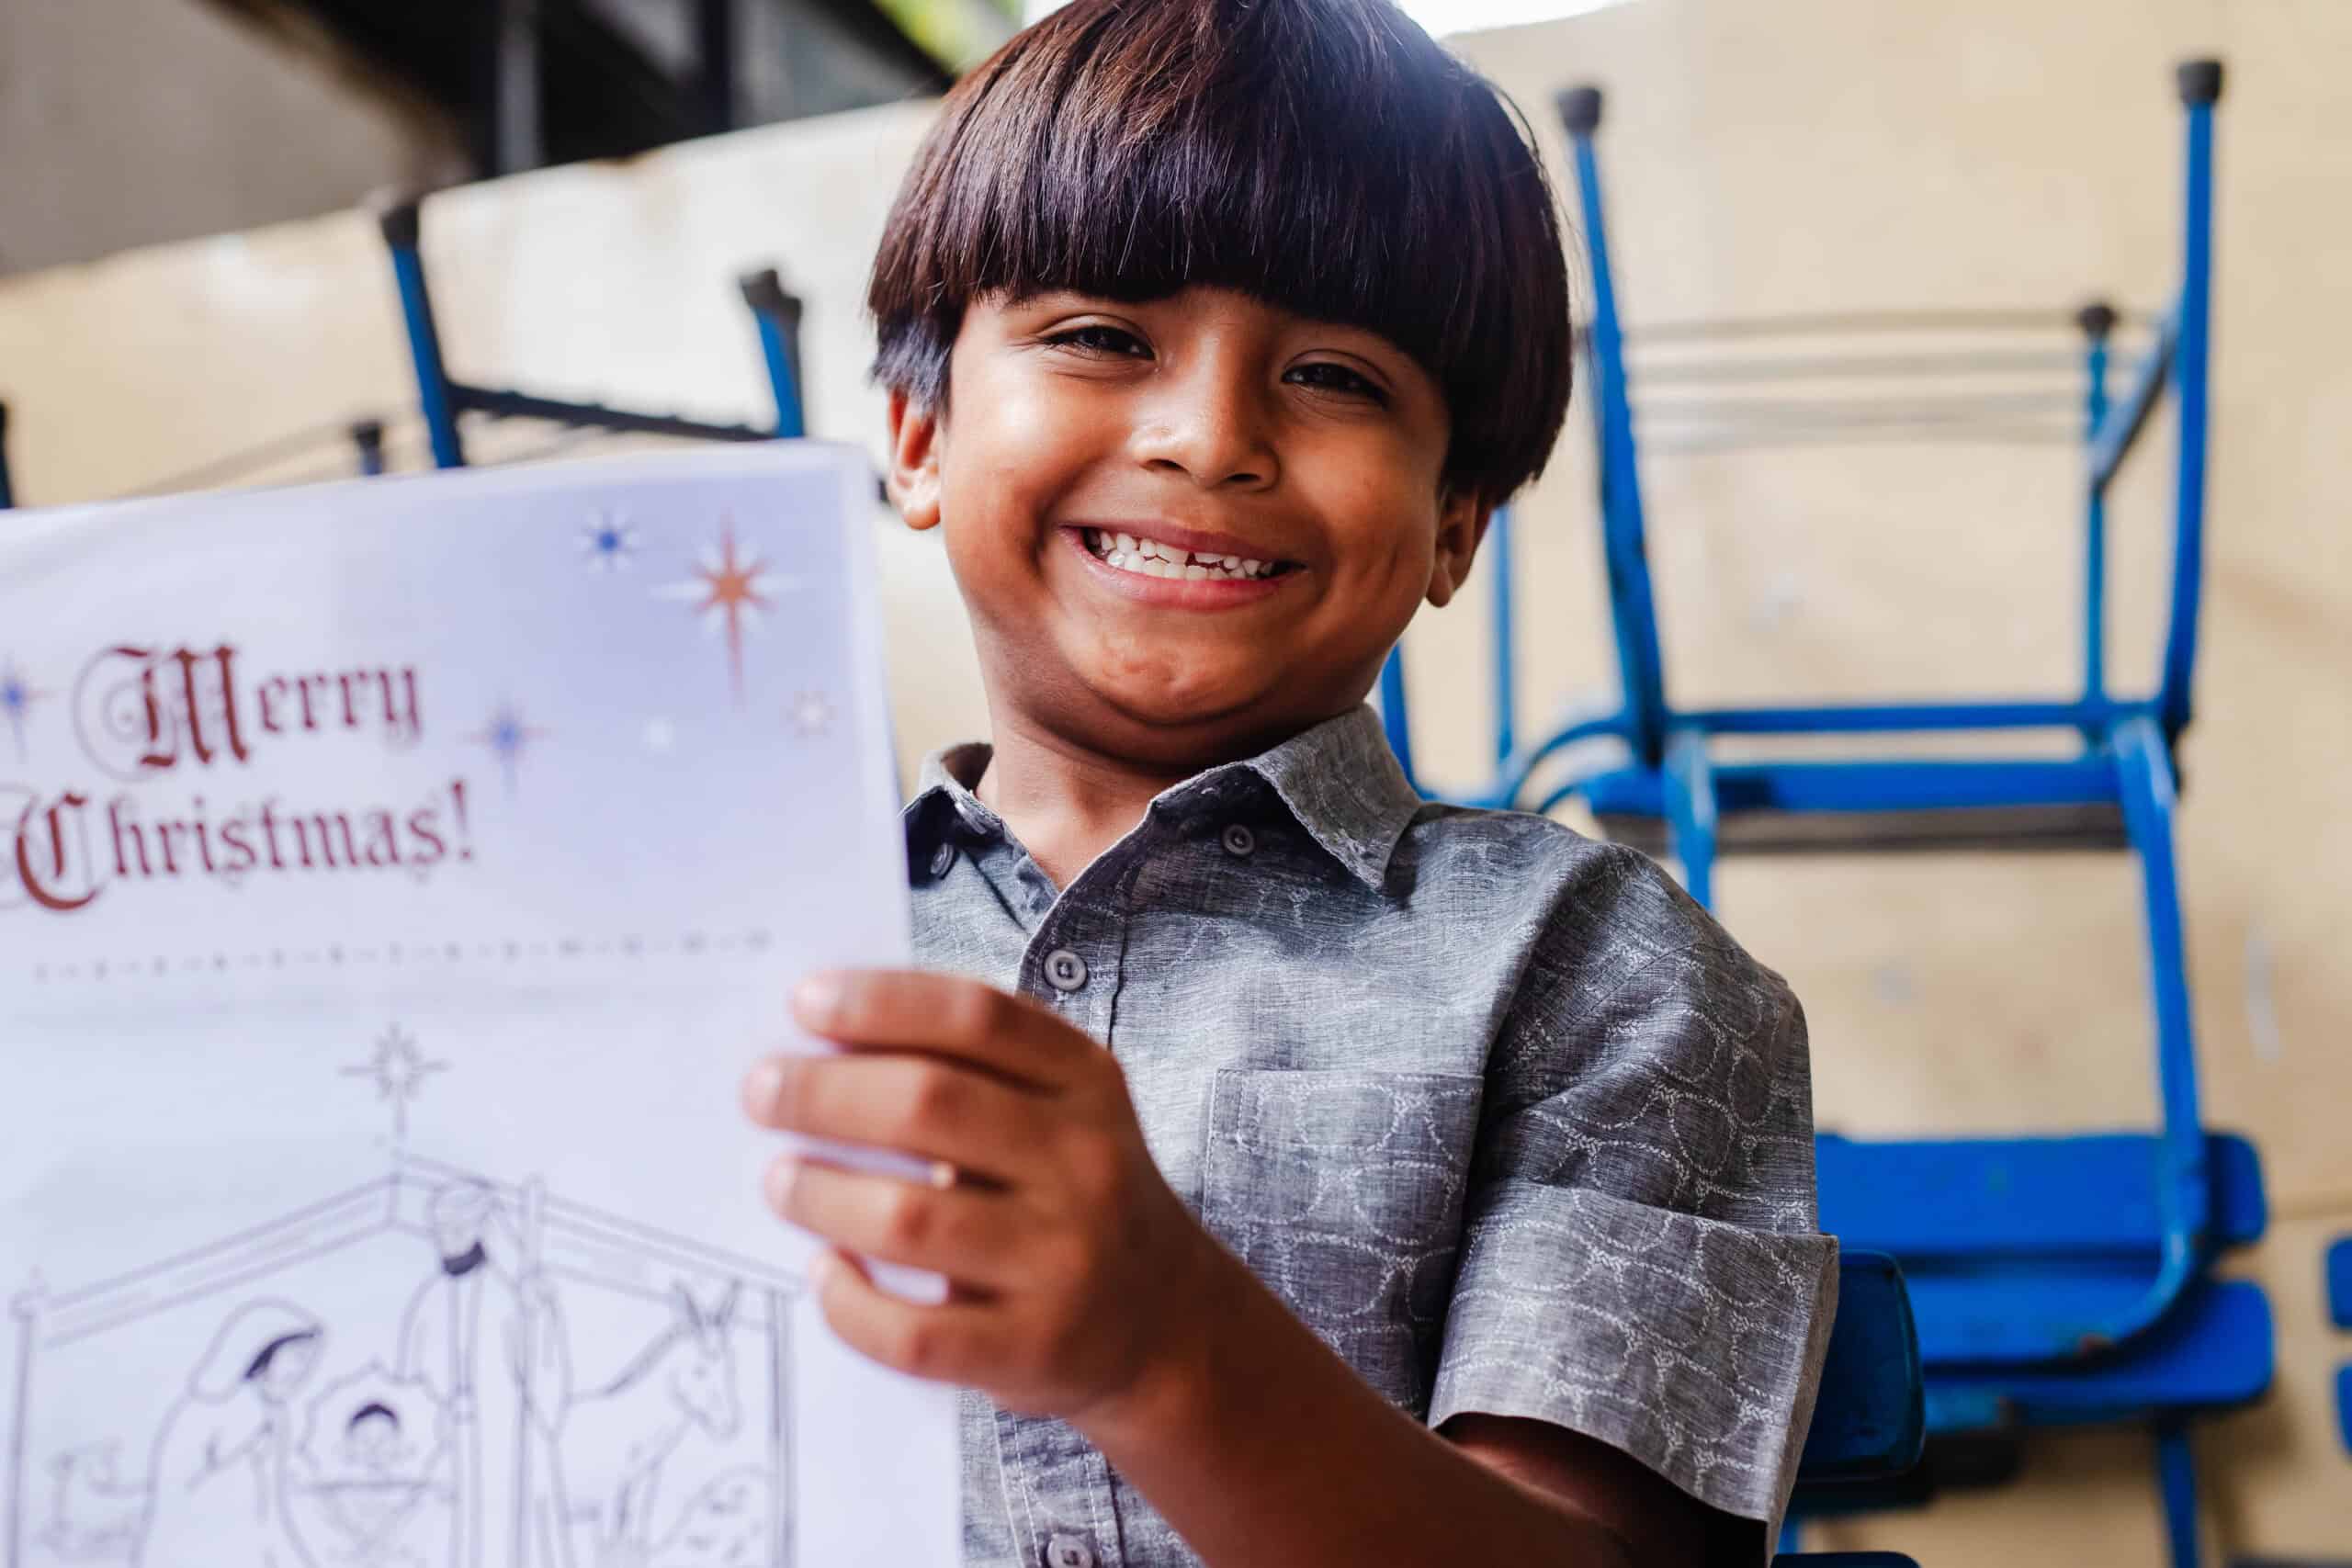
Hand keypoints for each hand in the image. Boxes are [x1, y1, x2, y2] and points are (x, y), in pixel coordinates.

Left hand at [740, 969, 1229, 1434]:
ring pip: (909, 1218)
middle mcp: (1084, 1163)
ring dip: (821, 1193)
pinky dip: (850, 1302)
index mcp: (1087, 1083)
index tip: (804, 1002)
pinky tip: (824, 1272)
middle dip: (825, 1092)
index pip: (976, 1017)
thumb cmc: (1077, 1196)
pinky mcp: (1032, 1349)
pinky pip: (913, 1331)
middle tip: (762, 1091)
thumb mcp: (1062, 1111)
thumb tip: (823, 1048)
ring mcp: (1063, 1261)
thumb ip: (971, 1072)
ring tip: (779, 1180)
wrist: (1165, 1322)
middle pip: (930, 1105)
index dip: (882, 1001)